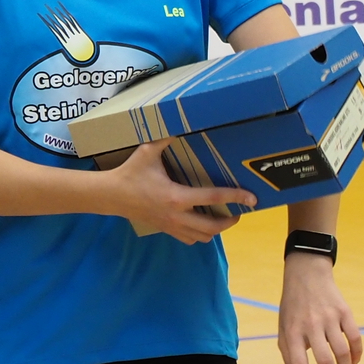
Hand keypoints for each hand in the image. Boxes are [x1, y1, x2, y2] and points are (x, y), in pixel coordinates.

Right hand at [103, 140, 254, 244]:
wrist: (111, 196)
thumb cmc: (130, 173)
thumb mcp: (148, 151)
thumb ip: (167, 138)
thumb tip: (183, 123)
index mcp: (176, 196)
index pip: (213, 198)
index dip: (235, 196)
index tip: (252, 198)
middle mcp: (177, 215)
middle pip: (213, 226)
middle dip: (230, 220)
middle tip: (238, 211)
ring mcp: (171, 226)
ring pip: (203, 237)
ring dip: (217, 229)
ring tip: (223, 218)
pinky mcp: (166, 230)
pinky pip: (190, 239)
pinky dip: (200, 235)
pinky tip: (202, 223)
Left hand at [278, 253, 361, 363]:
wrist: (306, 275)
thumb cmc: (293, 308)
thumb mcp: (283, 328)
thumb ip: (289, 353)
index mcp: (291, 332)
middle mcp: (310, 325)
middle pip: (324, 362)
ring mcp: (329, 318)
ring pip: (342, 352)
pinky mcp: (344, 312)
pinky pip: (354, 337)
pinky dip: (356, 353)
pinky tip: (354, 363)